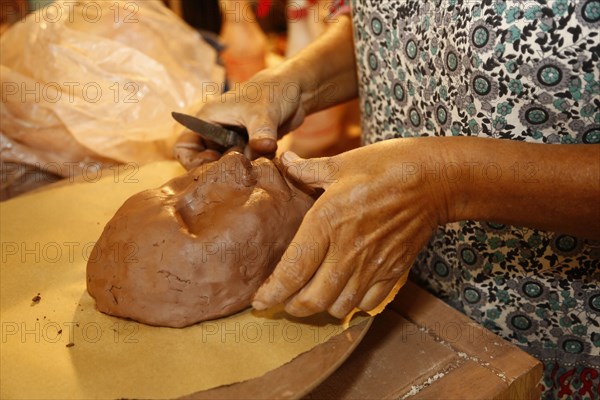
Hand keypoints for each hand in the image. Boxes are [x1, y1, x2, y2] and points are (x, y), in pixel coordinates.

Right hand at [173, 70, 306, 168]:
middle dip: (218, 171)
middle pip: (203, 162)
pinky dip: (251, 170)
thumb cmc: (273, 92)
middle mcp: (216, 133)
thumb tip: (263, 147)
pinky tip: (264, 167)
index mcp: (208, 119)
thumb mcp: (264, 112)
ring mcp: (232, 142)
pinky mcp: (248, 150)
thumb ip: (261, 132)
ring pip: (225, 167)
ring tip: (253, 170)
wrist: (295, 92)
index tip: (215, 164)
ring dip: (237, 172)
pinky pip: (243, 167)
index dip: (193, 161)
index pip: (184, 147)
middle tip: (237, 175)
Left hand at [252, 139, 450, 317]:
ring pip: (338, 307)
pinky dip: (351, 305)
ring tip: (310, 297)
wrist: (436, 179)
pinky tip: (344, 292)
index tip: (259, 302)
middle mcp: (347, 250)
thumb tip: (282, 162)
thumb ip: (307, 170)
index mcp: (327, 222)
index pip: (292, 270)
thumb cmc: (387, 166)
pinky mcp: (393, 271)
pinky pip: (367, 304)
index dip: (271, 293)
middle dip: (290, 307)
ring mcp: (372, 265)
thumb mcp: (342, 163)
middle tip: (281, 300)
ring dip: (320, 308)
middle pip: (312, 300)